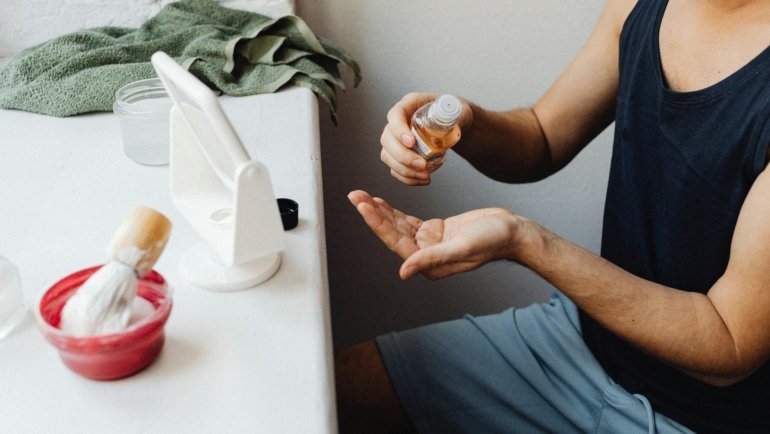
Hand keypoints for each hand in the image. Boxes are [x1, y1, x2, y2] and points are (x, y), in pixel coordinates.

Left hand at [348, 190, 521, 279]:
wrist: (511, 232)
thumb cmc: (492, 240)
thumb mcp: (462, 247)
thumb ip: (432, 259)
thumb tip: (404, 272)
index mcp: (428, 265)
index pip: (396, 242)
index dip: (377, 223)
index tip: (363, 206)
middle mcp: (424, 256)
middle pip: (392, 233)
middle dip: (372, 214)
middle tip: (353, 195)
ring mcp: (428, 243)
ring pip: (397, 225)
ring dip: (379, 211)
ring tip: (360, 196)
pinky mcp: (434, 231)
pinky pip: (407, 221)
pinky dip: (393, 212)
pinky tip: (380, 202)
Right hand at [380, 92, 471, 185]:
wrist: (456, 125)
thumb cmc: (455, 113)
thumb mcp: (458, 109)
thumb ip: (454, 114)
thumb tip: (451, 122)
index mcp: (409, 104)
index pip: (395, 115)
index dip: (399, 130)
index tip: (411, 142)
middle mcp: (398, 122)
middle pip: (387, 139)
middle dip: (402, 156)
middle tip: (422, 165)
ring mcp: (396, 140)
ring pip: (387, 156)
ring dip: (404, 170)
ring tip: (425, 175)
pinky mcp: (399, 155)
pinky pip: (395, 169)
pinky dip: (407, 178)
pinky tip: (424, 180)